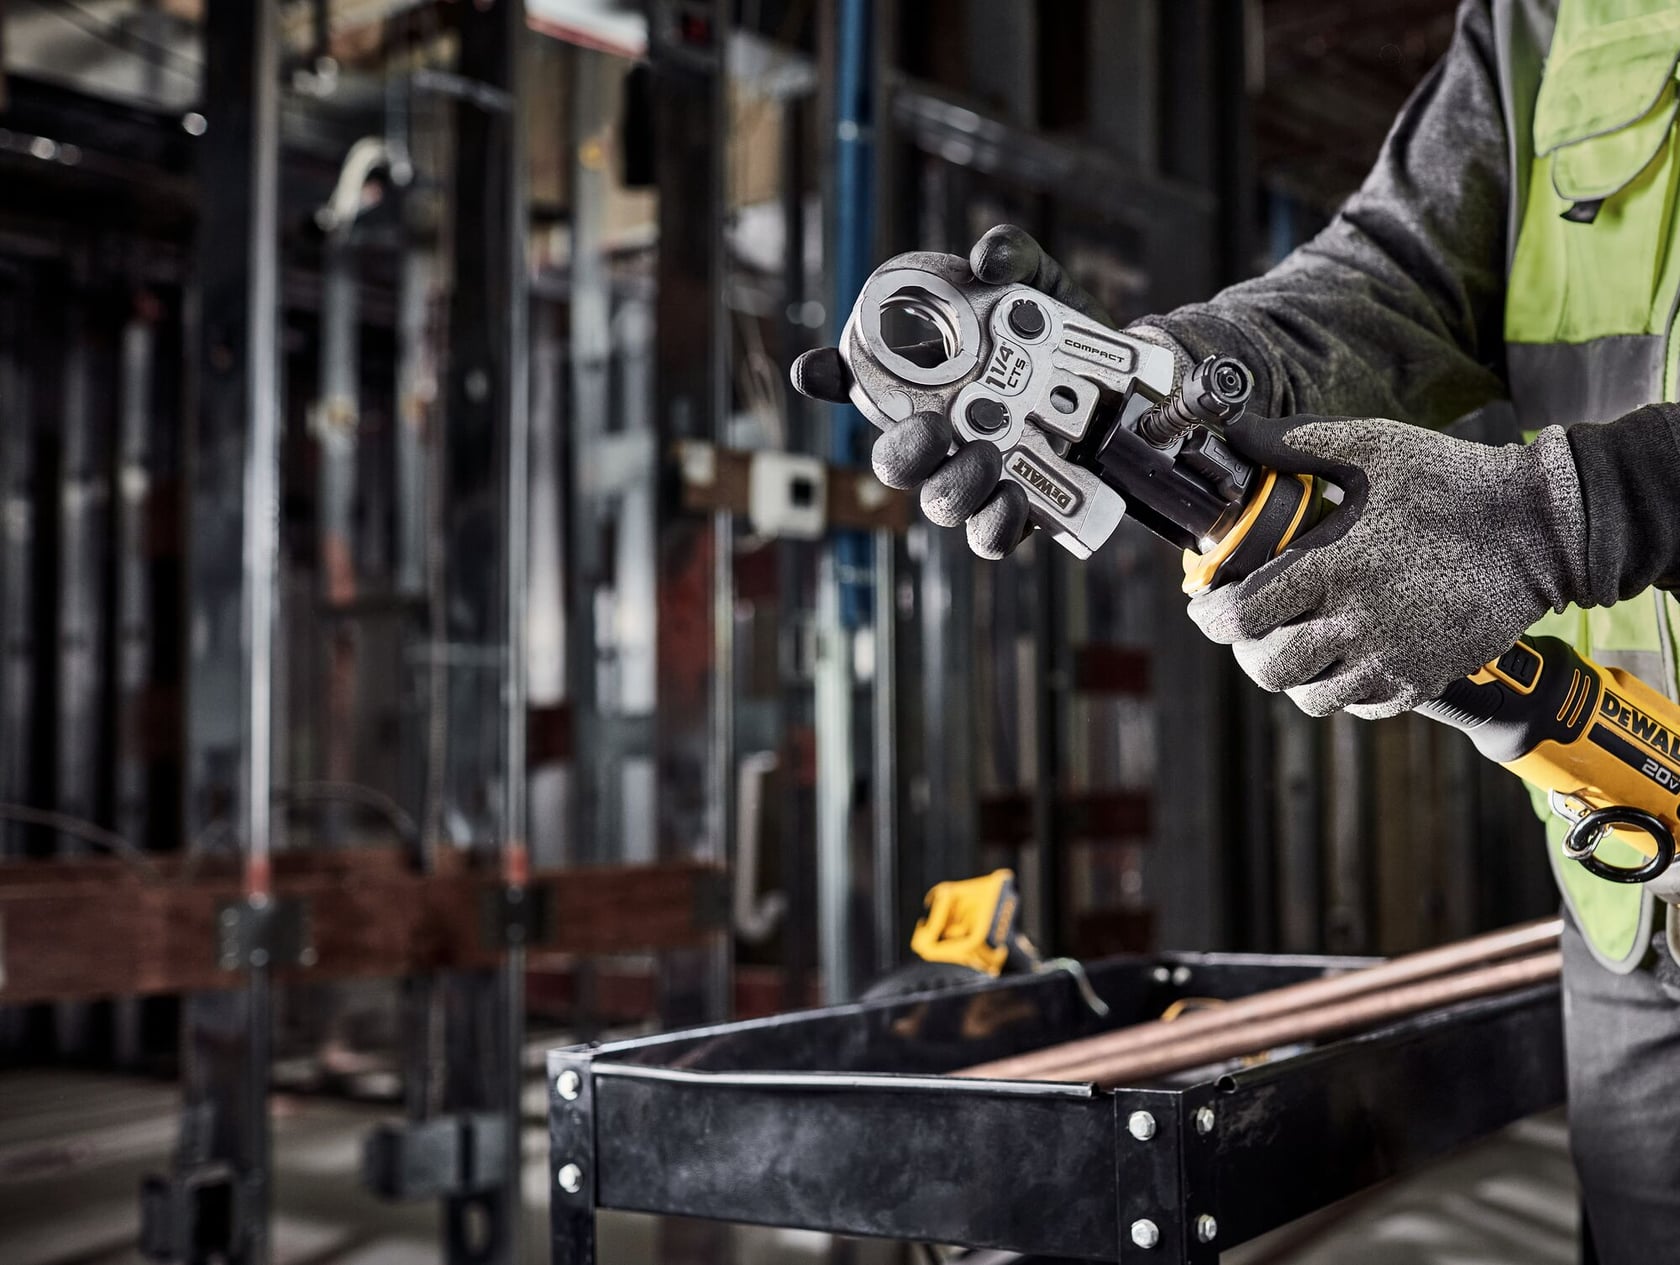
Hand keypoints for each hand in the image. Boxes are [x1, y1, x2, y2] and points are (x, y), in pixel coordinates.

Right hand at [790, 225, 1110, 557]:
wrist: (1128, 380)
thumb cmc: (1061, 330)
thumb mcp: (1037, 281)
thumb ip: (1010, 255)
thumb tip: (985, 261)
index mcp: (926, 379)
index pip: (858, 381)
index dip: (826, 376)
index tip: (814, 368)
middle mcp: (941, 434)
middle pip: (893, 461)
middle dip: (902, 451)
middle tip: (934, 427)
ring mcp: (976, 476)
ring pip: (939, 502)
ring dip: (953, 486)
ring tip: (987, 454)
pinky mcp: (1019, 510)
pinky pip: (990, 536)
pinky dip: (995, 525)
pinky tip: (1013, 498)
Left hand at [1187, 416, 1589, 718]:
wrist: (1542, 529)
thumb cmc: (1453, 482)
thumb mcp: (1374, 445)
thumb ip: (1298, 442)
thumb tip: (1238, 432)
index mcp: (1331, 566)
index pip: (1239, 616)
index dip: (1210, 616)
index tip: (1205, 604)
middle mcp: (1354, 622)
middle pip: (1266, 667)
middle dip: (1245, 648)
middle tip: (1248, 626)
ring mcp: (1391, 658)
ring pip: (1309, 696)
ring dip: (1291, 674)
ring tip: (1293, 644)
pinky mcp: (1423, 679)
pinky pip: (1360, 706)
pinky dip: (1341, 689)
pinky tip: (1343, 657)